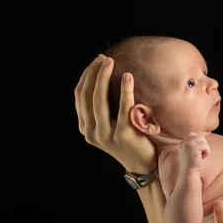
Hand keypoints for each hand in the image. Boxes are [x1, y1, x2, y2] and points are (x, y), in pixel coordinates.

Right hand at [74, 55, 156, 172]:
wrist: (143, 165)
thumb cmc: (129, 141)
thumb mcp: (108, 127)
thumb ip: (102, 110)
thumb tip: (101, 79)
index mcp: (85, 128)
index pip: (79, 96)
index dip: (86, 76)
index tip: (95, 62)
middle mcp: (92, 132)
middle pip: (87, 96)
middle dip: (93, 73)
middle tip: (103, 58)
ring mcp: (106, 135)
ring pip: (99, 100)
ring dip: (104, 77)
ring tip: (111, 62)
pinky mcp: (123, 135)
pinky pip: (123, 107)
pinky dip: (125, 89)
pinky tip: (128, 76)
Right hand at [180, 132, 209, 171]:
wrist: (189, 172)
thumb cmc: (192, 163)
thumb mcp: (190, 151)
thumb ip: (193, 143)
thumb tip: (201, 137)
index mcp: (182, 143)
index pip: (193, 134)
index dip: (198, 142)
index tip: (196, 152)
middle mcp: (184, 142)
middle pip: (200, 136)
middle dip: (203, 145)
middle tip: (200, 154)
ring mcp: (188, 145)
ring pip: (203, 141)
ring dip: (205, 149)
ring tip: (201, 156)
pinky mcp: (193, 149)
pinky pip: (205, 147)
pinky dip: (207, 152)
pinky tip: (202, 158)